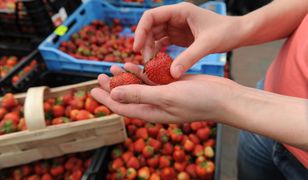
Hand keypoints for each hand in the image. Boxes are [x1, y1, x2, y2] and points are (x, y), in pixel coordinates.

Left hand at [91, 64, 239, 122]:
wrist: (223, 97)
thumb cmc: (198, 101)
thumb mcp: (165, 97)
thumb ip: (139, 95)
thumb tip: (113, 96)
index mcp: (151, 112)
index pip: (121, 107)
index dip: (105, 99)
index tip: (92, 90)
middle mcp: (155, 105)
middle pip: (127, 96)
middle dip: (112, 86)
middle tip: (99, 76)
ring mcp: (163, 94)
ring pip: (138, 85)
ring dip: (125, 77)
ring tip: (112, 67)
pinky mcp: (171, 84)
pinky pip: (151, 78)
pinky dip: (141, 71)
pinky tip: (133, 64)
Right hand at [134, 2, 242, 77]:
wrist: (238, 33)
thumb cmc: (226, 32)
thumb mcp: (207, 44)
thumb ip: (189, 58)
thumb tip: (172, 74)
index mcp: (180, 11)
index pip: (150, 16)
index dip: (140, 31)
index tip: (136, 48)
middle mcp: (175, 17)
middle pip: (150, 27)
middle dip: (144, 43)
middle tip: (145, 62)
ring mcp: (176, 27)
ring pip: (154, 36)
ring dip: (149, 49)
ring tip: (150, 65)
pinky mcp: (179, 36)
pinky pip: (162, 43)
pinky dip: (158, 52)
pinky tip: (158, 63)